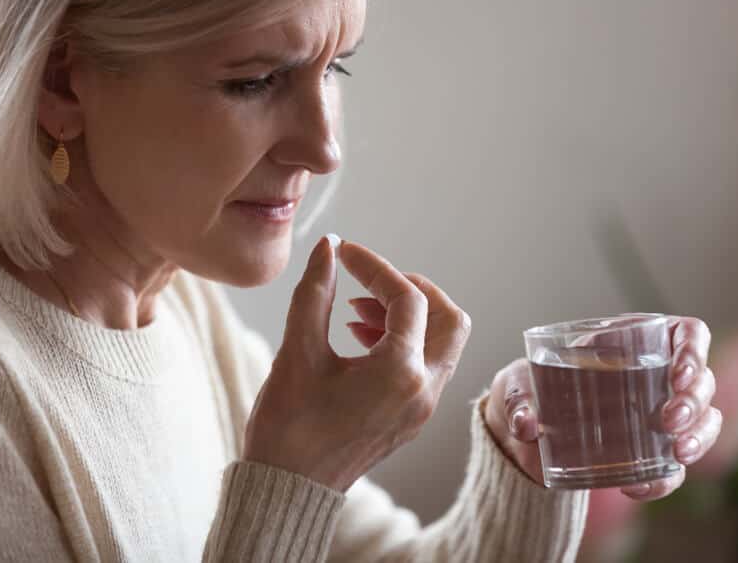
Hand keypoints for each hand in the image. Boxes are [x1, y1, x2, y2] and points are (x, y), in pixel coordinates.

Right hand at [243, 236, 471, 491]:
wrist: (289, 490)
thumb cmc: (289, 426)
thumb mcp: (298, 352)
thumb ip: (315, 292)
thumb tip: (328, 247)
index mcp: (400, 372)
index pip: (406, 298)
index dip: (374, 265)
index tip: (343, 252)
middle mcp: (423, 390)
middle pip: (448, 317)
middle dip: (412, 289)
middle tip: (370, 280)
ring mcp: (422, 407)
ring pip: (441, 342)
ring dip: (408, 316)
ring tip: (355, 310)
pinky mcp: (411, 418)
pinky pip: (425, 366)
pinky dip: (403, 341)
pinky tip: (359, 335)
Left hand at [482, 316, 721, 499]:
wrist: (521, 437)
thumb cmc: (527, 392)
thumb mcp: (516, 386)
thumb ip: (518, 399)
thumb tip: (527, 424)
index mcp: (632, 341)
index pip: (686, 333)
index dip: (693, 348)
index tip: (678, 373)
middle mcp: (656, 376)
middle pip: (702, 380)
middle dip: (695, 401)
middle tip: (669, 419)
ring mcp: (658, 415)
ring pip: (705, 421)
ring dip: (700, 437)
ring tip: (677, 452)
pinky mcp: (650, 453)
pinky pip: (673, 467)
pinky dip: (665, 478)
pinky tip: (638, 487)